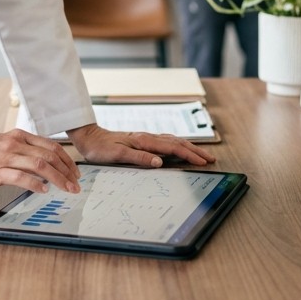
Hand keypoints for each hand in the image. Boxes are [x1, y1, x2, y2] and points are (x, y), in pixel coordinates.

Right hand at [0, 128, 82, 193]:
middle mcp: (15, 144)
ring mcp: (5, 157)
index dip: (67, 159)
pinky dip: (35, 184)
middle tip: (76, 184)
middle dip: (67, 171)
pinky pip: (20, 177)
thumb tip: (43, 163)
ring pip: (40, 165)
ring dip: (57, 179)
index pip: (51, 146)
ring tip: (67, 189)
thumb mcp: (4, 144)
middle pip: (50, 155)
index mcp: (19, 136)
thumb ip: (23, 150)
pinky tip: (43, 191)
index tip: (75, 172)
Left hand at [65, 124, 216, 167]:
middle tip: (210, 159)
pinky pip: (166, 141)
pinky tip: (180, 149)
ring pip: (174, 141)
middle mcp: (148, 137)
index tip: (203, 162)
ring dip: (189, 147)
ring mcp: (146, 138)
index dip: (190, 155)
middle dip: (196, 151)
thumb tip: (159, 162)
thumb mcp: (117, 155)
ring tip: (201, 155)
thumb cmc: (101, 148)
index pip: (173, 147)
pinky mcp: (143, 140)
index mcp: (144, 141)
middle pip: (178, 142)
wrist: (89, 137)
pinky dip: (178, 145)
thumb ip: (139, 158)